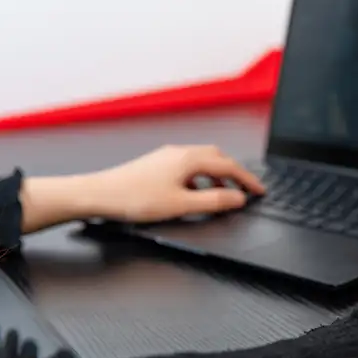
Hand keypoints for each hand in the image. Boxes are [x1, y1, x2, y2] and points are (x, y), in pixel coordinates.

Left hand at [20, 145, 264, 231]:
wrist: (98, 194)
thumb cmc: (134, 198)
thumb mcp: (181, 205)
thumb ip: (213, 202)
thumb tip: (238, 198)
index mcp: (189, 159)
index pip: (229, 167)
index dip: (248, 180)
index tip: (260, 191)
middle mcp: (180, 153)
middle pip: (218, 158)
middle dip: (235, 174)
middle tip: (246, 190)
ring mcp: (167, 157)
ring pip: (203, 162)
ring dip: (218, 177)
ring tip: (223, 196)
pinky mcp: (158, 164)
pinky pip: (189, 166)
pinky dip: (201, 178)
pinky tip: (196, 193)